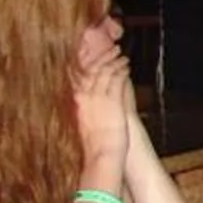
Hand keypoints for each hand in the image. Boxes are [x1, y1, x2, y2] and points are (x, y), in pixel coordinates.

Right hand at [71, 27, 129, 171]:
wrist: (100, 154)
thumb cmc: (92, 143)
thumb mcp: (81, 122)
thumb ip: (82, 109)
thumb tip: (82, 101)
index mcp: (75, 102)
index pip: (78, 76)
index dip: (86, 63)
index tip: (90, 55)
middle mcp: (84, 97)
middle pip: (92, 70)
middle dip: (102, 57)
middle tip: (111, 49)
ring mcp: (98, 98)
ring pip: (106, 72)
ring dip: (114, 61)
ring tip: (121, 55)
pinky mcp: (112, 101)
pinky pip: (117, 80)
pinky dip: (122, 71)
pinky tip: (127, 66)